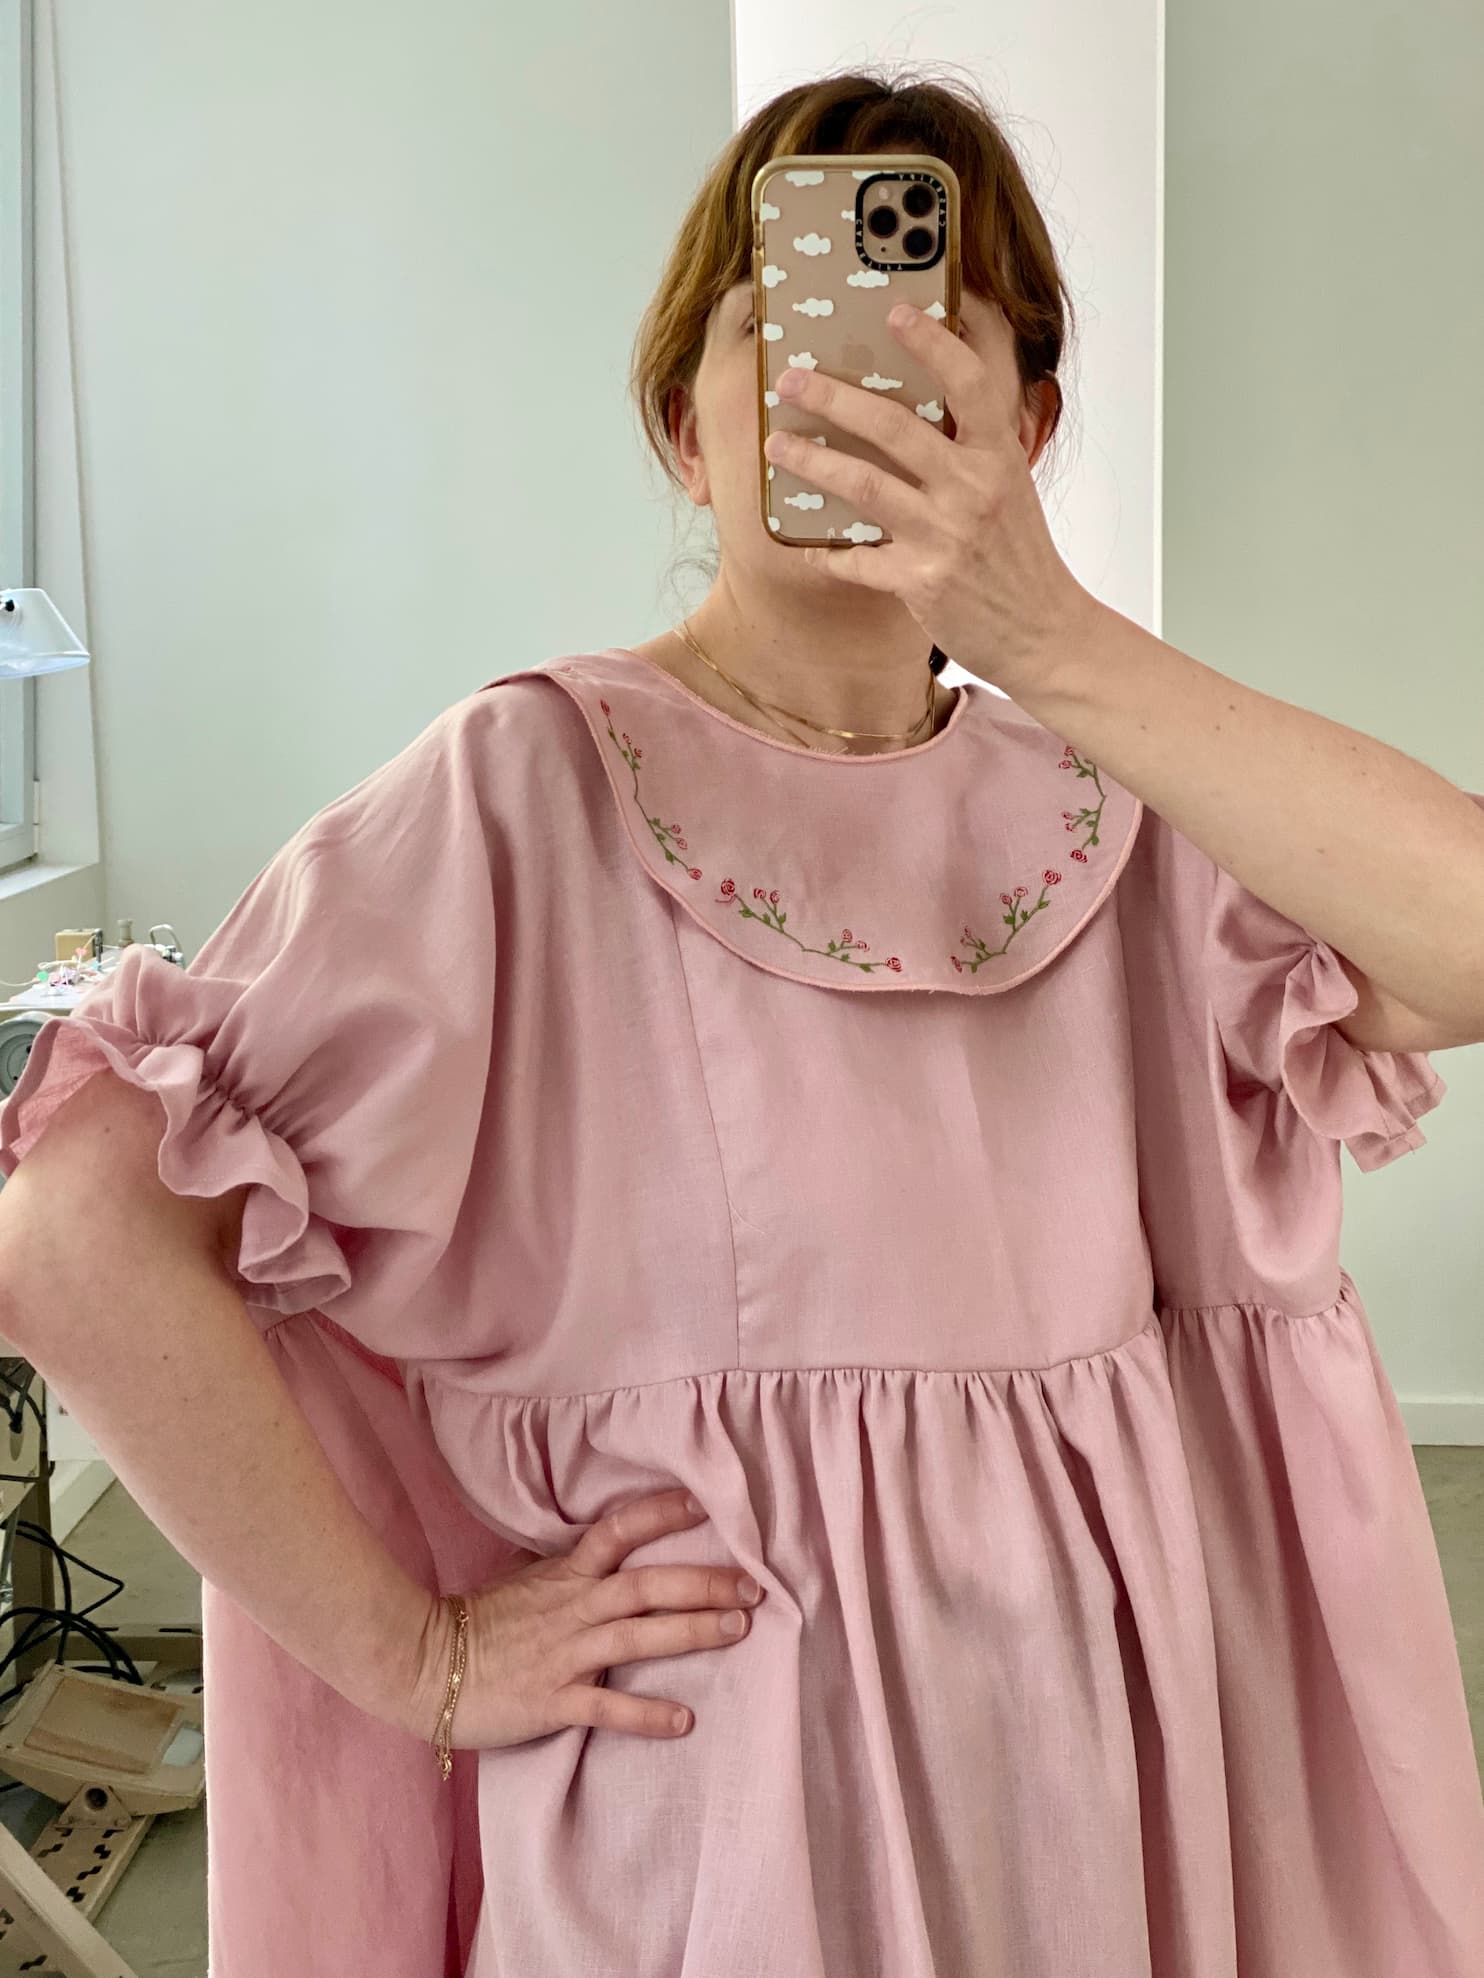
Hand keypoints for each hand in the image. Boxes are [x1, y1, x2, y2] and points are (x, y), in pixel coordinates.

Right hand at [398, 1489, 764, 1750]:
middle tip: (753, 1586)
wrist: (422, 1666)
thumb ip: (565, 1569)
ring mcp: (565, 1654)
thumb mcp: (522, 1582)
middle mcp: (573, 1608)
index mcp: (564, 1575)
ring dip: (691, 1632)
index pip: (616, 1532)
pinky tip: (685, 1719)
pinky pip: (607, 1706)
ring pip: (638, 1636)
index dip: (659, 1516)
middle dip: (703, 1583)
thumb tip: (601, 1550)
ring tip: (737, 1632)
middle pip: (646, 1585)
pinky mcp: (553, 1700)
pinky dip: (647, 1713)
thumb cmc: (475, 1624)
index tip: (702, 1507)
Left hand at [761, 299, 1099, 696]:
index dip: (932, 342)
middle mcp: (973, 490)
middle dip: (833, 398)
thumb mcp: (1011, 488)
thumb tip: (930, 398)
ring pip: (864, 486)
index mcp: (999, 457)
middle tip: (790, 380)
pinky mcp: (921, 583)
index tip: (894, 311)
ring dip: (813, 462)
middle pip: (894, 428)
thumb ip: (976, 446)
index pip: (970, 382)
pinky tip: (802, 543)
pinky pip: (857, 560)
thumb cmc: (1020, 558)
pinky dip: (825, 552)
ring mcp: (945, 536)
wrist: (1042, 632)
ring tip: (776, 446)